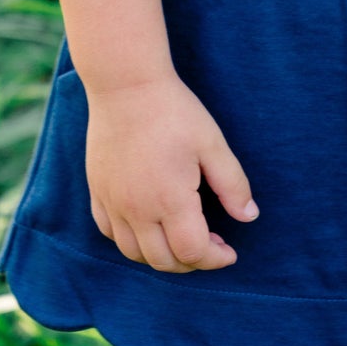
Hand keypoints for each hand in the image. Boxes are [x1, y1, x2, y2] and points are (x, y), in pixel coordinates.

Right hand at [84, 72, 258, 271]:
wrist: (125, 84)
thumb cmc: (173, 110)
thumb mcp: (212, 143)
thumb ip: (232, 184)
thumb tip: (249, 217)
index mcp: (170, 200)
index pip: (193, 252)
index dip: (215, 259)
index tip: (230, 252)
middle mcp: (137, 210)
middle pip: (163, 261)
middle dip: (192, 262)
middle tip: (211, 245)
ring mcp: (112, 202)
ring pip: (134, 253)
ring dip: (161, 256)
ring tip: (181, 238)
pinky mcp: (97, 191)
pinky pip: (110, 232)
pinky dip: (132, 240)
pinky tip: (148, 224)